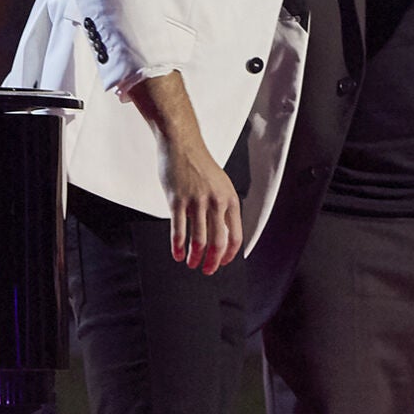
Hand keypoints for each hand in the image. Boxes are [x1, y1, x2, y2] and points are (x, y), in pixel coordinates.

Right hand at [129, 71, 241, 273]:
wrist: (182, 144)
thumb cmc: (199, 164)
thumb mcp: (220, 185)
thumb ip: (222, 207)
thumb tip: (222, 232)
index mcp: (230, 199)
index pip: (235, 234)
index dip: (229, 254)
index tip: (222, 262)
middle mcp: (216, 201)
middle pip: (218, 241)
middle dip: (213, 261)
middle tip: (207, 270)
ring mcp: (197, 201)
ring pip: (199, 239)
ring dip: (195, 257)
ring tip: (191, 264)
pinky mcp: (178, 200)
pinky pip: (179, 230)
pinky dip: (178, 246)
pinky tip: (177, 254)